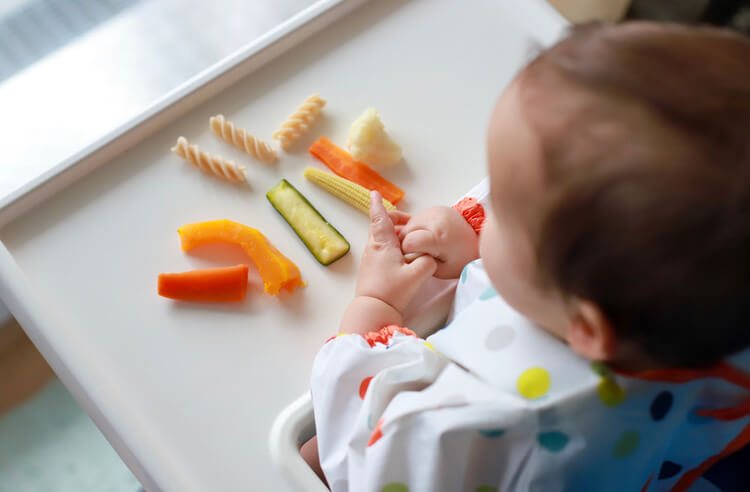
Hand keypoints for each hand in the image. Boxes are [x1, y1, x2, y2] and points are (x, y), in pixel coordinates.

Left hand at [356, 192, 437, 312]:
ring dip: (390, 234)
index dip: (377, 205)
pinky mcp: (371, 270)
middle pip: (378, 227)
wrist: (372, 310)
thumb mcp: (418, 275)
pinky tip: (400, 254)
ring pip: (379, 239)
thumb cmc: (392, 291)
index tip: (373, 193)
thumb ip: (428, 261)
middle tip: (405, 219)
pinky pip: (380, 250)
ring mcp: (370, 259)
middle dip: (389, 219)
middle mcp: (373, 249)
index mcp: (383, 244)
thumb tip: (429, 256)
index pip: (380, 219)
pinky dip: (389, 246)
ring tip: (406, 236)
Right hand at [399, 206, 478, 278]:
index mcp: (439, 236)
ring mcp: (435, 211)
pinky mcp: (435, 208)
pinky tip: (427, 236)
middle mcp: (436, 219)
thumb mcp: (441, 270)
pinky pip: (416, 219)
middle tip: (420, 252)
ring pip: (408, 224)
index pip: (408, 242)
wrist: (478, 241)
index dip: (408, 252)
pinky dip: (417, 228)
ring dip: (411, 235)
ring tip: (425, 244)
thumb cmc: (463, 258)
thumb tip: (406, 255)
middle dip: (408, 243)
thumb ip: (421, 263)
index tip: (416, 257)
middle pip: (405, 231)